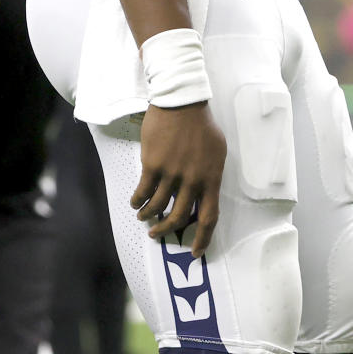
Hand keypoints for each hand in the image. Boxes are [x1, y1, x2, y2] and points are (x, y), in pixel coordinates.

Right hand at [131, 102, 226, 257]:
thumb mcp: (217, 150)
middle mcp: (192, 180)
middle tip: (158, 233)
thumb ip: (210, 174)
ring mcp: (172, 173)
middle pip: (180, 217)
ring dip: (149, 216)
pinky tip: (135, 203)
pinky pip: (142, 193)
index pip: (210, 216)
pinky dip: (137, 202)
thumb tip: (203, 194)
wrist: (182, 102)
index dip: (202, 238)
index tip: (195, 252)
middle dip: (167, 230)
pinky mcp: (153, 165)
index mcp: (212, 177)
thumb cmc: (202, 124)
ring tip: (143, 217)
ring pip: (157, 207)